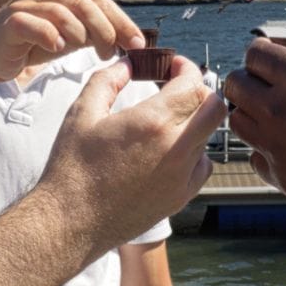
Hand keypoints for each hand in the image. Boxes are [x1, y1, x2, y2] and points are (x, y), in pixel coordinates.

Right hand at [0, 0, 144, 82]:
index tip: (138, 42)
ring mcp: (24, 3)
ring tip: (94, 53)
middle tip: (116, 51)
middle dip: (108, 28)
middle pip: (84, 3)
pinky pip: (36, 26)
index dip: (121, 20)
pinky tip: (60, 48)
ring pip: (64, 12)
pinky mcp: (10, 21)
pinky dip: (52, 36)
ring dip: (84, 35)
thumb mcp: (68, 35)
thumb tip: (127, 38)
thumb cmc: (30, 42)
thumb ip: (92, 31)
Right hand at [36, 57, 223, 261]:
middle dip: (200, 90)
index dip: (186, 68)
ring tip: (165, 121)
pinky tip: (168, 151)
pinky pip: (202, 166)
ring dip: (194, 121)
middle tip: (177, 88)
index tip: (173, 66)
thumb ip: (108, 80)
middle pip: (215, 108)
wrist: (70, 221)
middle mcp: (176, 148)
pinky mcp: (180, 197)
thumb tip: (127, 63)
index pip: (193, 83)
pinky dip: (193, 152)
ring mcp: (182, 176)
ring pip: (208, 136)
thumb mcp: (83, 113)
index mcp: (152, 122)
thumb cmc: (72, 168)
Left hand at [225, 39, 285, 240]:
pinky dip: (268, 149)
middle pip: (236, 86)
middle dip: (254, 81)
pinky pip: (257, 157)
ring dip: (255, 115)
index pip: (254, 53)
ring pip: (239, 123)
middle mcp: (283, 112)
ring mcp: (281, 150)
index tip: (283, 61)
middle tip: (280, 87)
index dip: (268, 54)